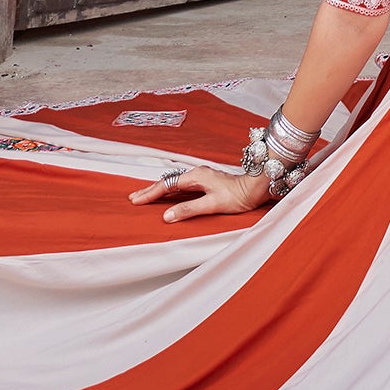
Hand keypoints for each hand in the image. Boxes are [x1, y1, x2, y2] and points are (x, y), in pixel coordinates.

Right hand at [129, 161, 269, 222]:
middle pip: (168, 181)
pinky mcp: (205, 182)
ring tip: (145, 196)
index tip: (136, 200)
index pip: (167, 185)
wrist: (255, 187)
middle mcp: (196, 173)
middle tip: (134, 197)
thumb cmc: (237, 196)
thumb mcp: (212, 205)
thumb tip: (167, 215)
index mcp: (195, 176)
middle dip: (150, 189)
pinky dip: (170, 190)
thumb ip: (189, 209)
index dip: (151, 193)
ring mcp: (200, 177)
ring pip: (174, 182)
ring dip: (159, 189)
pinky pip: (181, 184)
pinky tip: (167, 194)